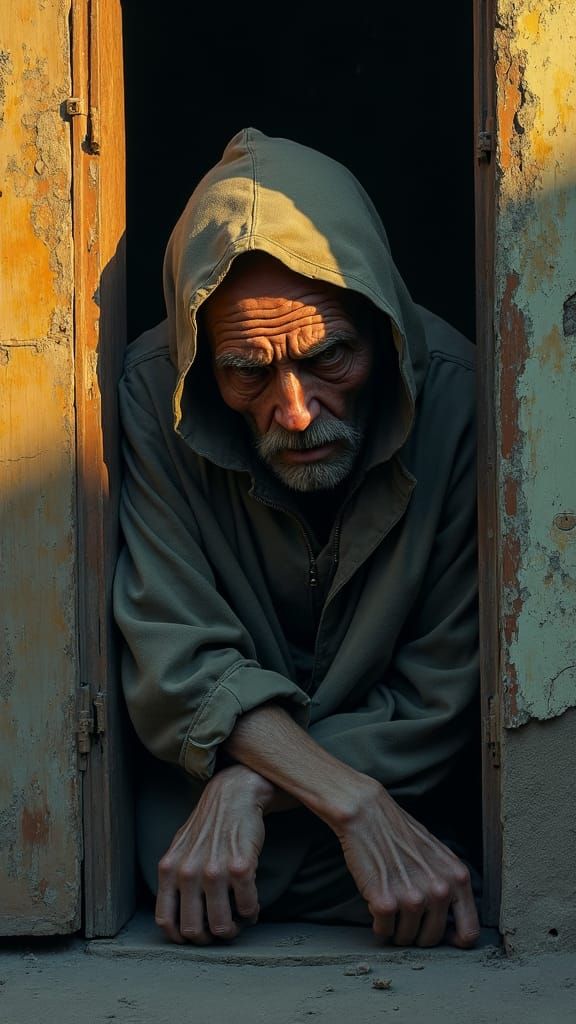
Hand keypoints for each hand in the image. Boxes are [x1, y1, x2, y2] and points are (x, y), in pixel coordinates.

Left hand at [155, 764, 273, 944]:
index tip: (195, 936)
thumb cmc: (207, 826)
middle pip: (194, 930)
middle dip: (209, 938)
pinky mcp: (241, 868)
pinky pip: (247, 908)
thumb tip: (174, 919)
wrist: (234, 796)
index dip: (181, 937)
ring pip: (221, 926)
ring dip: (233, 929)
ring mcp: (215, 870)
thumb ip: (173, 880)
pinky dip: (251, 913)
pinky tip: (251, 905)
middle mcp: (188, 872)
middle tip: (221, 929)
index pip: (166, 920)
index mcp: (169, 870)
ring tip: (239, 919)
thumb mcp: (179, 849)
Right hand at [332, 780, 479, 948]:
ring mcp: (412, 898)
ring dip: (396, 928)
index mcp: (458, 879)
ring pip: (406, 938)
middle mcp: (439, 891)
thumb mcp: (439, 857)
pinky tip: (376, 903)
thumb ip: (450, 887)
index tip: (440, 937)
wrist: (368, 815)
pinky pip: (383, 931)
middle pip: (431, 940)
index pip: (469, 933)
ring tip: (390, 904)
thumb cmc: (400, 833)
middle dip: (417, 933)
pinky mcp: (385, 902)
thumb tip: (453, 926)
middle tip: (405, 915)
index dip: (454, 941)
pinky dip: (378, 924)